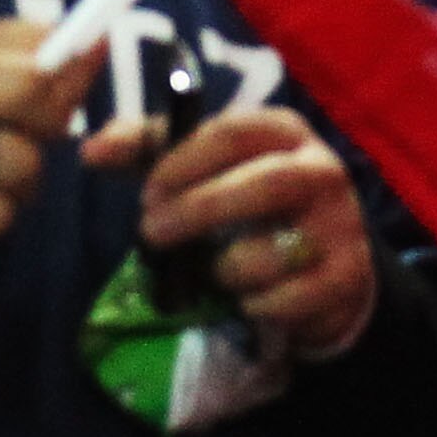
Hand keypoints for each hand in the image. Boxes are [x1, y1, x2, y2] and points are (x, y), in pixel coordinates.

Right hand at [0, 18, 106, 300]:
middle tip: (15, 144)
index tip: (71, 94)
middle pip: (36, 87)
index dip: (71, 66)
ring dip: (18, 187)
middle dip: (47, 126)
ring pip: (24, 161)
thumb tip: (96, 45)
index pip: (37, 38)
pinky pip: (0, 212)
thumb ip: (33, 78)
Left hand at [92, 101, 374, 359]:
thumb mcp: (206, 169)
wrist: (325, 263)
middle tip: (152, 233)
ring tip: (209, 274)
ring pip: (277, 249)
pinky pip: (290, 297)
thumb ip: (149, 152)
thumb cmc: (251, 206)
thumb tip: (90, 149)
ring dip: (228, 267)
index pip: (233, 132)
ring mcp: (340, 224)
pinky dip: (256, 305)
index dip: (184, 161)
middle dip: (200, 210)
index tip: (146, 192)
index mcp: (285, 132)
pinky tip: (244, 302)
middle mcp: (322, 170)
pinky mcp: (346, 276)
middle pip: (265, 183)